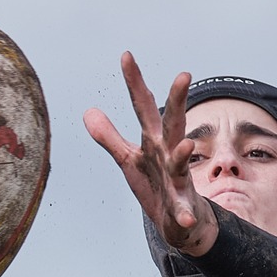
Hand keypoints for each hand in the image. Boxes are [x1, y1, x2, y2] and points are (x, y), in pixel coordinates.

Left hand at [83, 52, 218, 257]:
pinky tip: (187, 219)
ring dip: (183, 154)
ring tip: (187, 144)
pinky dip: (185, 214)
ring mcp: (177, 179)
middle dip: (177, 100)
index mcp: (153, 141)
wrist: (182, 221)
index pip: (143, 107)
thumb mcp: (128, 159)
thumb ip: (109, 136)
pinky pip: (184, 209)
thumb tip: (88, 110)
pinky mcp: (182, 205)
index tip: (126, 55)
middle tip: (184, 75)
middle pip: (172, 123)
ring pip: (181, 162)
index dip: (134, 82)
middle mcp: (168, 153)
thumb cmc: (156, 185)